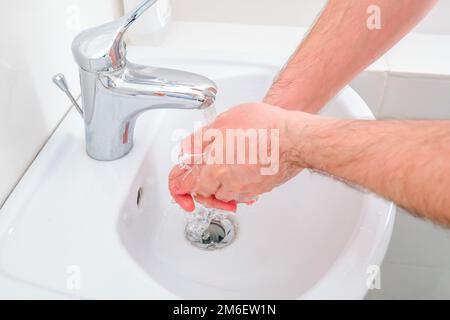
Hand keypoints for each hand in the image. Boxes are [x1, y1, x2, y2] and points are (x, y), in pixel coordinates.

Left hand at [168, 102, 310, 211]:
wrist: (295, 139)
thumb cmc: (263, 128)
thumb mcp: (222, 124)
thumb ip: (199, 140)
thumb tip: (186, 151)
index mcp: (214, 170)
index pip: (185, 186)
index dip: (176, 185)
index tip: (177, 183)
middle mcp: (229, 186)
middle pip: (204, 193)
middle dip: (198, 184)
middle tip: (198, 172)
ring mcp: (246, 190)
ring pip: (223, 195)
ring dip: (217, 185)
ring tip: (220, 169)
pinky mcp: (260, 190)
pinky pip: (241, 193)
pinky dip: (235, 186)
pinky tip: (238, 171)